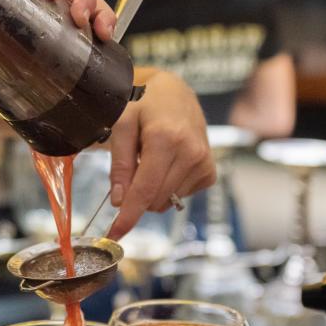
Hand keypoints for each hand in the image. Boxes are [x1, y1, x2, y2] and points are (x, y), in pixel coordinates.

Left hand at [107, 69, 213, 239]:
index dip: (128, 216)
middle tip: (130, 167)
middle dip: (136, 195)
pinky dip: (167, 186)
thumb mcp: (122, 124)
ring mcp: (204, 162)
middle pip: (154, 199)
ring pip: (167, 201)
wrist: (173, 91)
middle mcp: (190, 152)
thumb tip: (119, 201)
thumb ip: (120, 164)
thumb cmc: (143, 102)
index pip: (144, 189)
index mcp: (166, 138)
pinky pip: (181, 195)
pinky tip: (166, 163)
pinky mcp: (209, 171)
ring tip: (150, 157)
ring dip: (152, 189)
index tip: (115, 234)